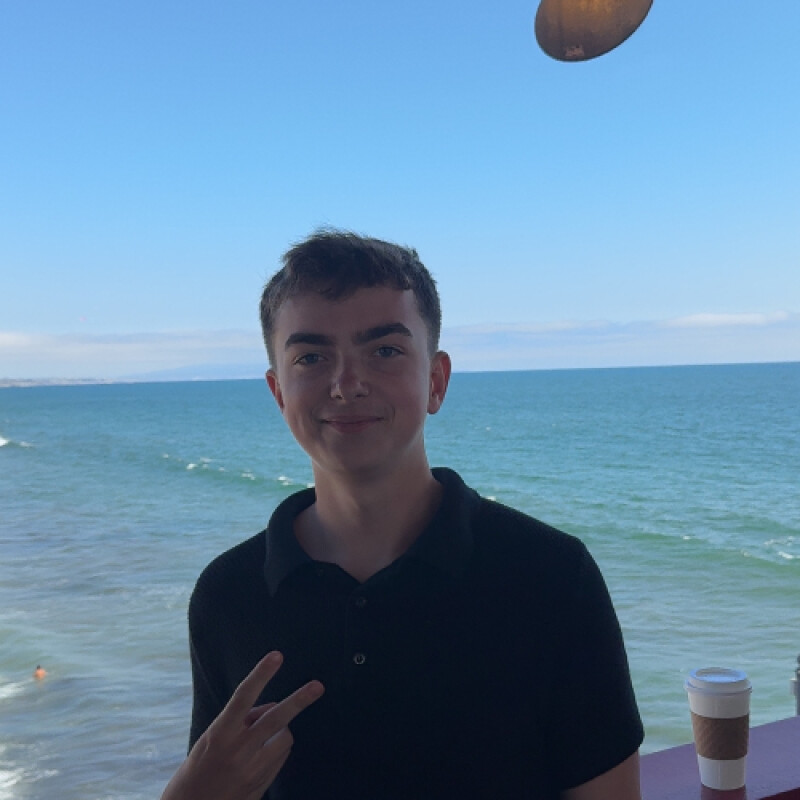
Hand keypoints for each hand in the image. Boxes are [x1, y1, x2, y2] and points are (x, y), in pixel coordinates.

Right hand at [161, 651, 323, 799]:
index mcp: (219, 734)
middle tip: (318, 686)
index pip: (242, 697)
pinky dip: (277, 748)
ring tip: (265, 736)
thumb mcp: (211, 738)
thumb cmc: (198, 769)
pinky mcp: (262, 784)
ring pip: (284, 737)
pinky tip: (263, 754)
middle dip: (299, 701)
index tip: (276, 656)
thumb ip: (239, 720)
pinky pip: (281, 756)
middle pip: (275, 719)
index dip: (260, 675)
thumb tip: (270, 708)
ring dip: (281, 730)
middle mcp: (237, 751)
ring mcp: (252, 770)